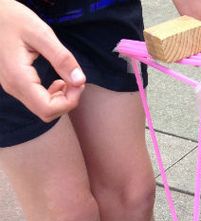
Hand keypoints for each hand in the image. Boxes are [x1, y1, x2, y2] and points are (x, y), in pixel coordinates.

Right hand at [0, 0, 85, 121]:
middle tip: (76, 81)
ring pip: (43, 109)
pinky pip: (37, 101)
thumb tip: (79, 80)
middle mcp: (14, 87)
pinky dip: (53, 96)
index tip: (78, 82)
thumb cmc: (11, 18)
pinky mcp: (15, 84)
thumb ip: (61, 58)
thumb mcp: (40, 32)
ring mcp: (13, 87)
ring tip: (69, 80)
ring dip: (61, 100)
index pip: (48, 108)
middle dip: (67, 101)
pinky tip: (59, 82)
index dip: (69, 101)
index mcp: (18, 77)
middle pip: (46, 113)